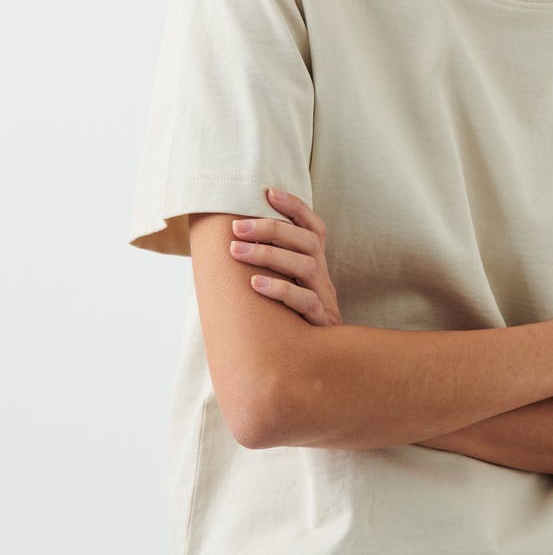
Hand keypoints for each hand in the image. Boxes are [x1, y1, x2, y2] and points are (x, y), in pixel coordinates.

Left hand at [228, 187, 341, 326]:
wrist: (317, 362)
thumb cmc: (290, 320)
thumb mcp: (284, 288)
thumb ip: (267, 266)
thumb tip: (226, 242)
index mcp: (315, 265)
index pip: (314, 227)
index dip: (296, 207)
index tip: (269, 192)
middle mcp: (322, 277)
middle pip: (308, 241)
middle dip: (272, 228)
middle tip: (237, 227)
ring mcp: (324, 299)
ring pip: (307, 266)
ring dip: (270, 254)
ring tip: (237, 251)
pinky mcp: (321, 322)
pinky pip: (306, 302)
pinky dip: (281, 290)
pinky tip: (255, 284)